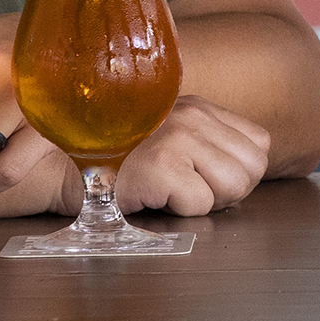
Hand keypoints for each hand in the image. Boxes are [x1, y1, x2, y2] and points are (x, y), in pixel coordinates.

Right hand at [112, 96, 273, 215]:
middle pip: (254, 167)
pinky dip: (179, 211)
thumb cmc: (117, 161)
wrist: (59, 165)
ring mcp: (178, 137)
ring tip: (171, 192)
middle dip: (228, 191)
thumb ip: (209, 148)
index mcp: (200, 109)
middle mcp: (193, 116)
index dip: (238, 172)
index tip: (204, 179)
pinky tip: (152, 197)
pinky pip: (201, 204)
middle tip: (187, 190)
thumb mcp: (170, 140)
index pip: (259, 144)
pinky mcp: (161, 165)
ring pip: (235, 186)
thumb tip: (246, 179)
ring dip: (206, 201)